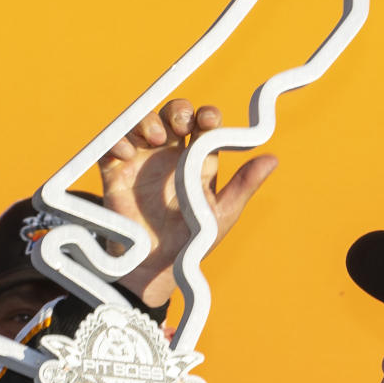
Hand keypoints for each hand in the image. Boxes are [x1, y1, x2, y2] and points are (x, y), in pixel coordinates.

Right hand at [99, 99, 276, 307]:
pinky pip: (110, 148)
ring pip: (141, 124)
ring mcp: (141, 162)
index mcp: (196, 161)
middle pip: (172, 116)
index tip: (209, 121)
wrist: (155, 271)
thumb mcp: (221, 215)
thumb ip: (244, 187)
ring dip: (147, 121)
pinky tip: (125, 152)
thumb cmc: (191, 244)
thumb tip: (273, 159)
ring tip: (156, 138)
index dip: (207, 116)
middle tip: (181, 124)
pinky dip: (115, 142)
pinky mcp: (115, 175)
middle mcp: (169, 156)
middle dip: (177, 111)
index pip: (203, 125)